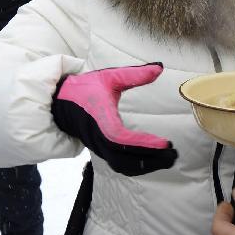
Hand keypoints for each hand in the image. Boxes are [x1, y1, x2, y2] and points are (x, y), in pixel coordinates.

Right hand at [51, 63, 176, 175]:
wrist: (60, 102)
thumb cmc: (85, 88)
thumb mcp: (109, 76)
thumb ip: (134, 74)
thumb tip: (160, 67)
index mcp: (100, 118)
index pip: (120, 137)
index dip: (142, 143)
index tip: (164, 143)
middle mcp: (98, 136)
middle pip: (124, 158)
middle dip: (151, 159)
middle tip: (174, 154)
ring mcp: (98, 146)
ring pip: (122, 165)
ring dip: (147, 165)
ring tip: (169, 159)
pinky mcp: (101, 150)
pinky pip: (119, 165)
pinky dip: (138, 167)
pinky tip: (155, 162)